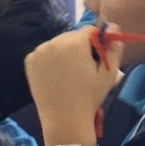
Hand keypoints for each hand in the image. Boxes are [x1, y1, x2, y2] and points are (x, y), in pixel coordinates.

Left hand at [25, 25, 124, 145]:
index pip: (89, 30)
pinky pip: (44, 53)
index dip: (97, 42)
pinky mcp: (29, 61)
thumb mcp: (109, 73)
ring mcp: (38, 51)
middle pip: (72, 36)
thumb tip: (115, 27)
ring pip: (57, 44)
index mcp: (74, 42)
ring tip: (70, 73)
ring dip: (65, 52)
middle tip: (84, 68)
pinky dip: (51, 59)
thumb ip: (114, 48)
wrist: (64, 118)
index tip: (98, 58)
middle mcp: (53, 42)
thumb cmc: (89, 96)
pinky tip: (56, 75)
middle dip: (80, 46)